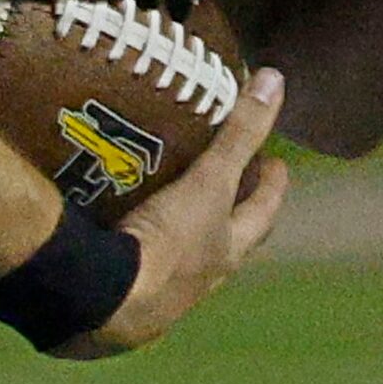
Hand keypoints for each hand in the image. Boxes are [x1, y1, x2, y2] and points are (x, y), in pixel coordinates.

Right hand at [56, 67, 289, 357]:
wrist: (106, 304)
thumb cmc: (170, 244)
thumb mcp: (210, 183)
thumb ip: (240, 133)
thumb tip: (274, 79)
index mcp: (226, 251)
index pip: (261, 214)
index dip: (271, 187)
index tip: (276, 162)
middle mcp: (201, 277)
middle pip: (227, 238)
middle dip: (231, 209)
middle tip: (230, 175)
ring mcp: (162, 294)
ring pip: (183, 256)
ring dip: (183, 229)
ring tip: (168, 194)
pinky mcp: (122, 297)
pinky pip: (136, 264)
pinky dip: (135, 243)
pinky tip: (114, 226)